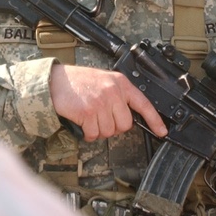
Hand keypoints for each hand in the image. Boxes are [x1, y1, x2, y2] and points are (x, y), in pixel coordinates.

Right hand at [50, 64, 167, 140]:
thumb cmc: (77, 82)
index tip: (161, 131)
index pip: (144, 104)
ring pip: (109, 131)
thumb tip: (128, 116)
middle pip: (125, 125)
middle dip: (113, 127)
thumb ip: (118, 94)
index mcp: (120, 83)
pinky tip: (82, 122)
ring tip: (89, 117)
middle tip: (101, 118)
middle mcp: (113, 91)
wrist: (54, 81)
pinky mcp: (88, 112)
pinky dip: (87, 134)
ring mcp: (101, 102)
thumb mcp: (104, 80)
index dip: (154, 120)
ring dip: (98, 130)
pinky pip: (94, 134)